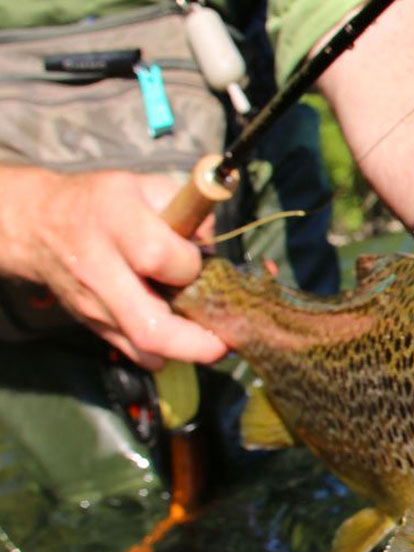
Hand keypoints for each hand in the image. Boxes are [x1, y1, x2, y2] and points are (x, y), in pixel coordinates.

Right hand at [0, 167, 226, 368]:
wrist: (39, 224)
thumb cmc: (103, 203)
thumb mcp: (146, 186)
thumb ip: (189, 211)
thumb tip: (214, 245)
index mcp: (116, 223)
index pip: (158, 257)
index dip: (191, 266)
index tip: (202, 262)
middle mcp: (100, 269)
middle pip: (150, 325)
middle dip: (196, 343)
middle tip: (224, 341)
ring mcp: (93, 304)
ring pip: (143, 346)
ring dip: (185, 351)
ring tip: (209, 340)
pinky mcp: (92, 324)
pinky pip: (133, 352)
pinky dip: (163, 353)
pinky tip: (181, 340)